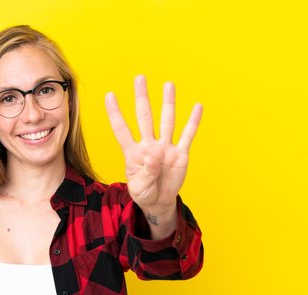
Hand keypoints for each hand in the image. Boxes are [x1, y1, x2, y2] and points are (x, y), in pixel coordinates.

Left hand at [105, 75, 202, 214]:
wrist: (159, 202)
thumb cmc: (144, 193)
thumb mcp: (138, 188)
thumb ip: (145, 173)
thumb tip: (153, 157)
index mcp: (133, 153)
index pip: (121, 129)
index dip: (115, 113)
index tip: (109, 95)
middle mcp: (149, 145)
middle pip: (144, 117)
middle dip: (141, 98)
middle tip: (140, 78)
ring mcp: (165, 148)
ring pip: (167, 121)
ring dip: (168, 103)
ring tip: (168, 85)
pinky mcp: (180, 154)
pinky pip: (187, 135)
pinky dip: (192, 122)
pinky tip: (197, 107)